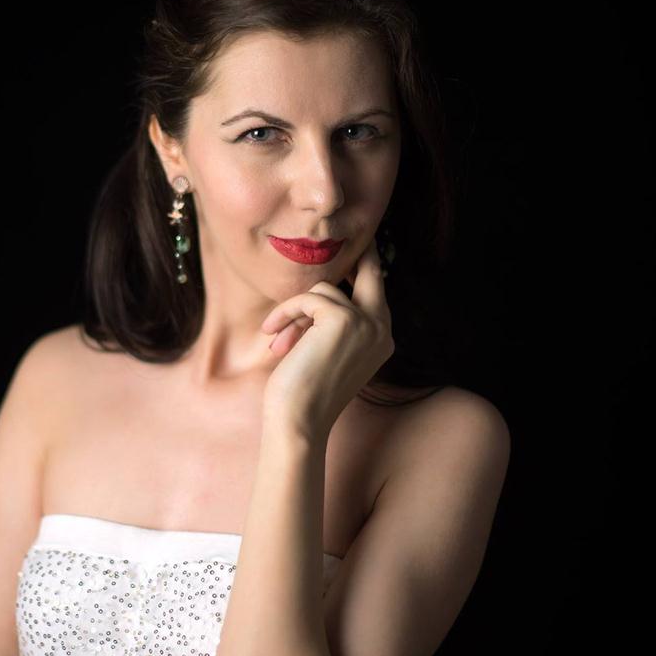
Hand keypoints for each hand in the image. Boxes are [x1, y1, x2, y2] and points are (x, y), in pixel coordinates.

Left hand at [259, 236, 394, 441]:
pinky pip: (307, 299)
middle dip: (359, 252)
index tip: (363, 247)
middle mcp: (382, 329)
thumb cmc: (305, 392)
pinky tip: (273, 336)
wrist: (299, 419)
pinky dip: (285, 314)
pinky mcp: (343, 318)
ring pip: (324, 290)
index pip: (377, 291)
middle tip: (357, 236)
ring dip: (294, 312)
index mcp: (381, 339)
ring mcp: (366, 323)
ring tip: (279, 341)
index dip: (367, 267)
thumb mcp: (326, 353)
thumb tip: (323, 293)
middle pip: (370, 273)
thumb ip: (334, 324)